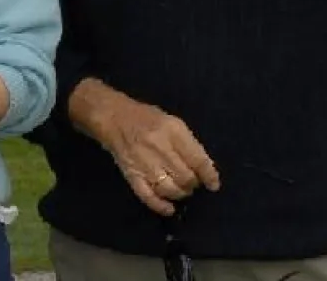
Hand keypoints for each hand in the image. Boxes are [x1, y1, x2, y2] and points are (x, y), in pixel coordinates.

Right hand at [93, 93, 219, 216]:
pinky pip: (148, 196)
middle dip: (193, 184)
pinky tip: (169, 208)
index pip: (198, 159)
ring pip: (170, 189)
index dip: (209, 176)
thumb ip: (188, 144)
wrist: (113, 118)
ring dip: (180, 194)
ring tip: (180, 189)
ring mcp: (143, 163)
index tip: (213, 185)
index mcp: (172, 130)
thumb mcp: (172, 122)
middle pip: (186, 177)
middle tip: (191, 182)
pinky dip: (161, 206)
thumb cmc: (146, 118)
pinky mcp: (131, 175)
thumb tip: (204, 170)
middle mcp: (159, 147)